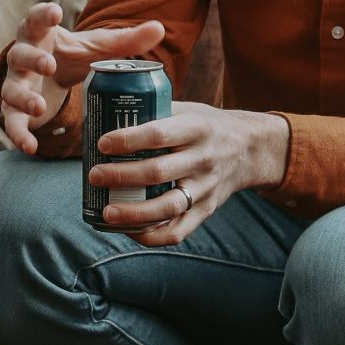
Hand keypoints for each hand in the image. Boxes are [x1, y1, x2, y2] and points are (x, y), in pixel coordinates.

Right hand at [0, 3, 168, 153]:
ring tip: (38, 107)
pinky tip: (30, 147)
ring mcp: (17, 84)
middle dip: (32, 59)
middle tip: (49, 65)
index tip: (55, 12)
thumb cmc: (72, 55)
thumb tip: (159, 28)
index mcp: (41, 35)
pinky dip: (18, 134)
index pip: (36, 19)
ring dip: (23, 97)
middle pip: (19, 54)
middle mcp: (22, 57)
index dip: (42, 15)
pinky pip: (11, 122)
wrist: (52, 78)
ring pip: (11, 89)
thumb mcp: (97, 47)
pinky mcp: (15, 110)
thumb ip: (126, 40)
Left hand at [86, 101, 290, 246]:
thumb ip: (152, 112)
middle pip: (159, 172)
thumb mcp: (186, 109)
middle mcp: (204, 159)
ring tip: (106, 212)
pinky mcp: (207, 209)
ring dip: (134, 213)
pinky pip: (180, 230)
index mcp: (197, 128)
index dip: (128, 140)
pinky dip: (152, 235)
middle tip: (94, 176)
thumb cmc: (205, 125)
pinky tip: (127, 230)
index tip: (102, 143)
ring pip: (169, 206)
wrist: (250, 148)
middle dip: (122, 176)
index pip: (159, 134)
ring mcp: (206, 187)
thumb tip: (100, 113)